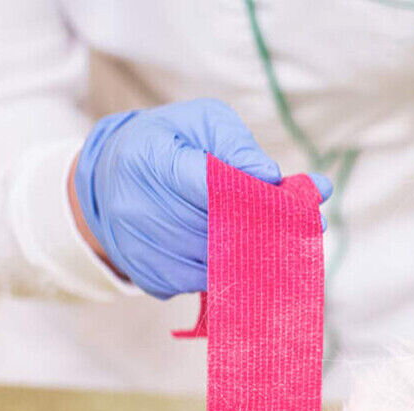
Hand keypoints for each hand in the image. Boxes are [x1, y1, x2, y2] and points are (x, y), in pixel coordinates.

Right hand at [71, 99, 332, 298]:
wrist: (104, 185)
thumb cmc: (165, 144)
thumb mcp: (199, 123)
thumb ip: (238, 145)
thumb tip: (273, 178)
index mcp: (150, 161)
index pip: (213, 188)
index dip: (261, 199)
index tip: (302, 205)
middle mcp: (140, 211)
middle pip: (221, 232)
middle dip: (269, 230)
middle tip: (309, 228)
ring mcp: (144, 251)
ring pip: (218, 264)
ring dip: (255, 256)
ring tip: (283, 243)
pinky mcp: (153, 279)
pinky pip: (205, 283)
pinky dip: (231, 272)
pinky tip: (244, 256)